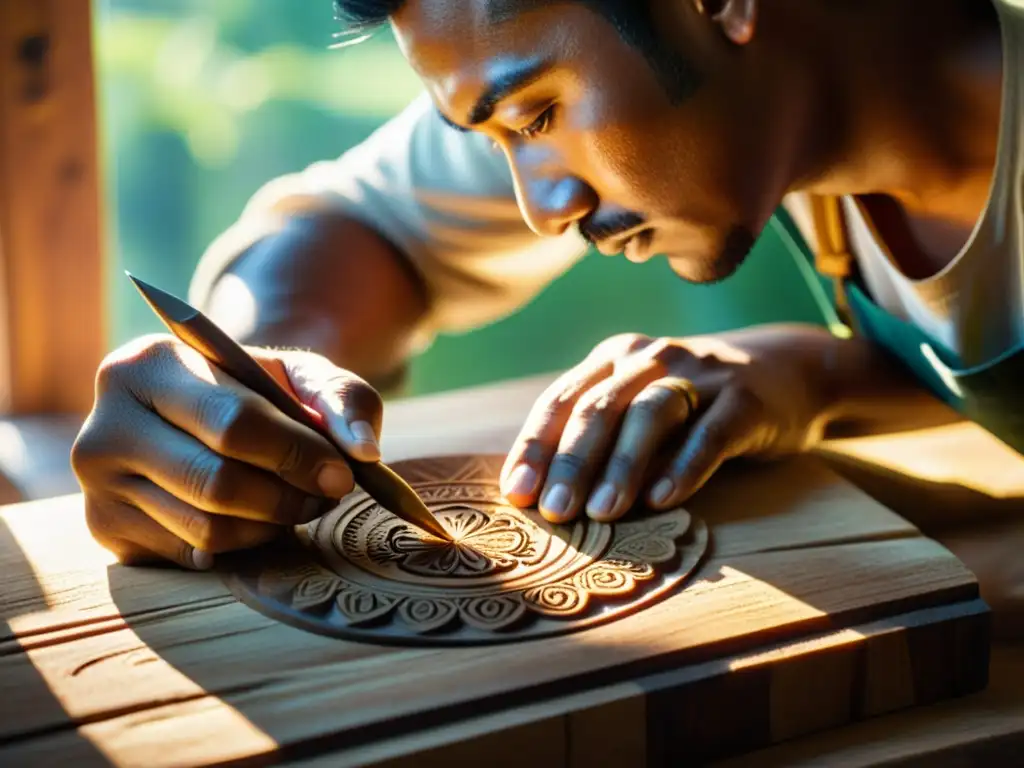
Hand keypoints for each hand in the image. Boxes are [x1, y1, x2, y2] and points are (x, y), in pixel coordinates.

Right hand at [71, 335, 382, 569]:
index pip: (232, 423)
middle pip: (215, 483)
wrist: (202, 413)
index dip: (296, 455)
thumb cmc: (258, 391)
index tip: (342, 473)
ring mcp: (97, 483)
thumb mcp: (302, 376)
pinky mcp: (105, 528)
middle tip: (327, 495)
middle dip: (288, 497)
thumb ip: (343, 400)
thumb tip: (364, 451)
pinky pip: (190, 556)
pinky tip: (254, 517)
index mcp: (148, 364)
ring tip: (298, 503)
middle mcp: (105, 424)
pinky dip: (239, 545)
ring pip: (205, 529)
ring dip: (270, 525)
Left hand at [500, 324, 841, 522]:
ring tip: (603, 513)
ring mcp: (700, 375)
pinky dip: (685, 465)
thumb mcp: (640, 405)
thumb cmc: (693, 403)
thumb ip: (600, 436)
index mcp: (614, 359)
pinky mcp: (744, 400)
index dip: (536, 447)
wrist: (786, 370)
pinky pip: (710, 433)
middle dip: (571, 463)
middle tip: (554, 513)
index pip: (562, 400)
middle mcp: (651, 359)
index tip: (517, 493)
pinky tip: (664, 499)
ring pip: (651, 415)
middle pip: (600, 408)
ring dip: (623, 466)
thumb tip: (540, 496)